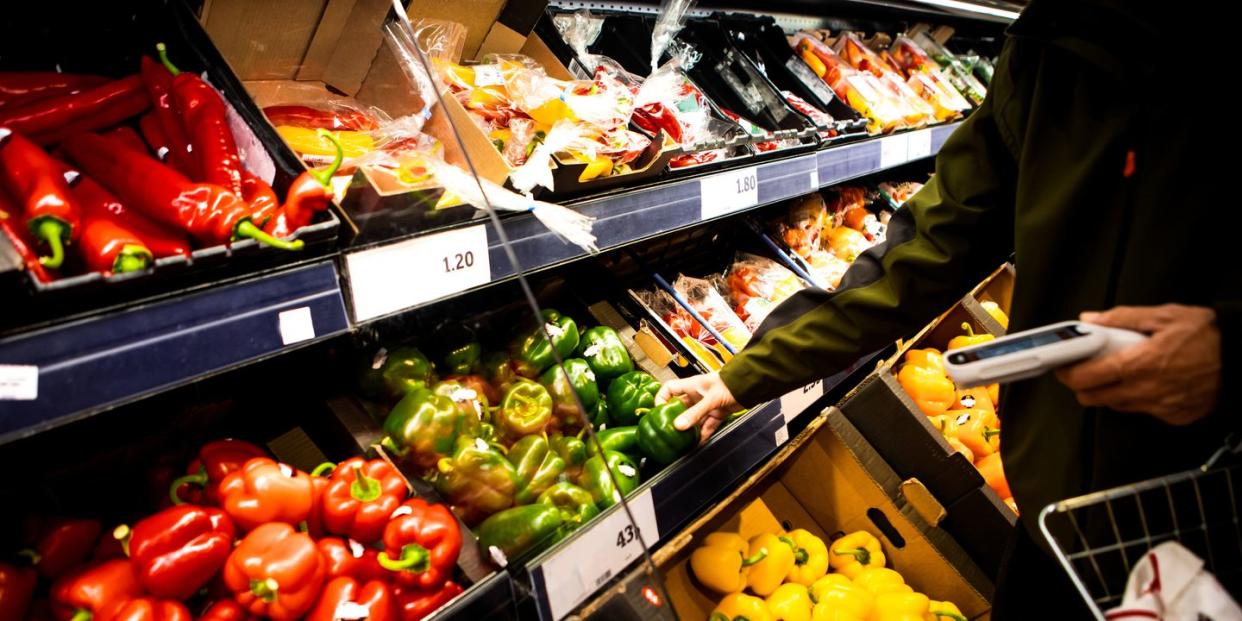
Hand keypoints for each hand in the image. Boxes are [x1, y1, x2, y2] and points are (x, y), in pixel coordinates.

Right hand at [656, 373, 742, 442]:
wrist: (749, 386)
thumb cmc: (730, 383)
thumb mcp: (709, 399)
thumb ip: (694, 413)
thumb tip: (678, 426)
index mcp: (691, 386)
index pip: (669, 389)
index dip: (661, 399)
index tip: (659, 411)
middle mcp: (696, 395)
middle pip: (680, 408)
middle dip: (675, 419)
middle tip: (669, 430)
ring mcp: (706, 405)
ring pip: (694, 419)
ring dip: (690, 429)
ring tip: (683, 440)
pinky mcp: (716, 413)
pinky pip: (707, 426)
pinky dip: (703, 434)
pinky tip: (699, 443)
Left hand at [1055, 304, 1220, 425]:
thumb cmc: (1209, 335)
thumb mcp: (1163, 316)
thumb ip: (1122, 318)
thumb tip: (1090, 320)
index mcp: (1138, 364)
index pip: (1084, 378)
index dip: (1067, 372)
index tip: (1063, 364)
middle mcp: (1146, 391)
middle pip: (1092, 398)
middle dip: (1083, 384)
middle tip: (1087, 368)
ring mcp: (1160, 407)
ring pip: (1116, 406)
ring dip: (1109, 391)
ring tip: (1121, 371)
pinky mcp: (1175, 417)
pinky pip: (1143, 411)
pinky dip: (1138, 398)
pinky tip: (1148, 382)